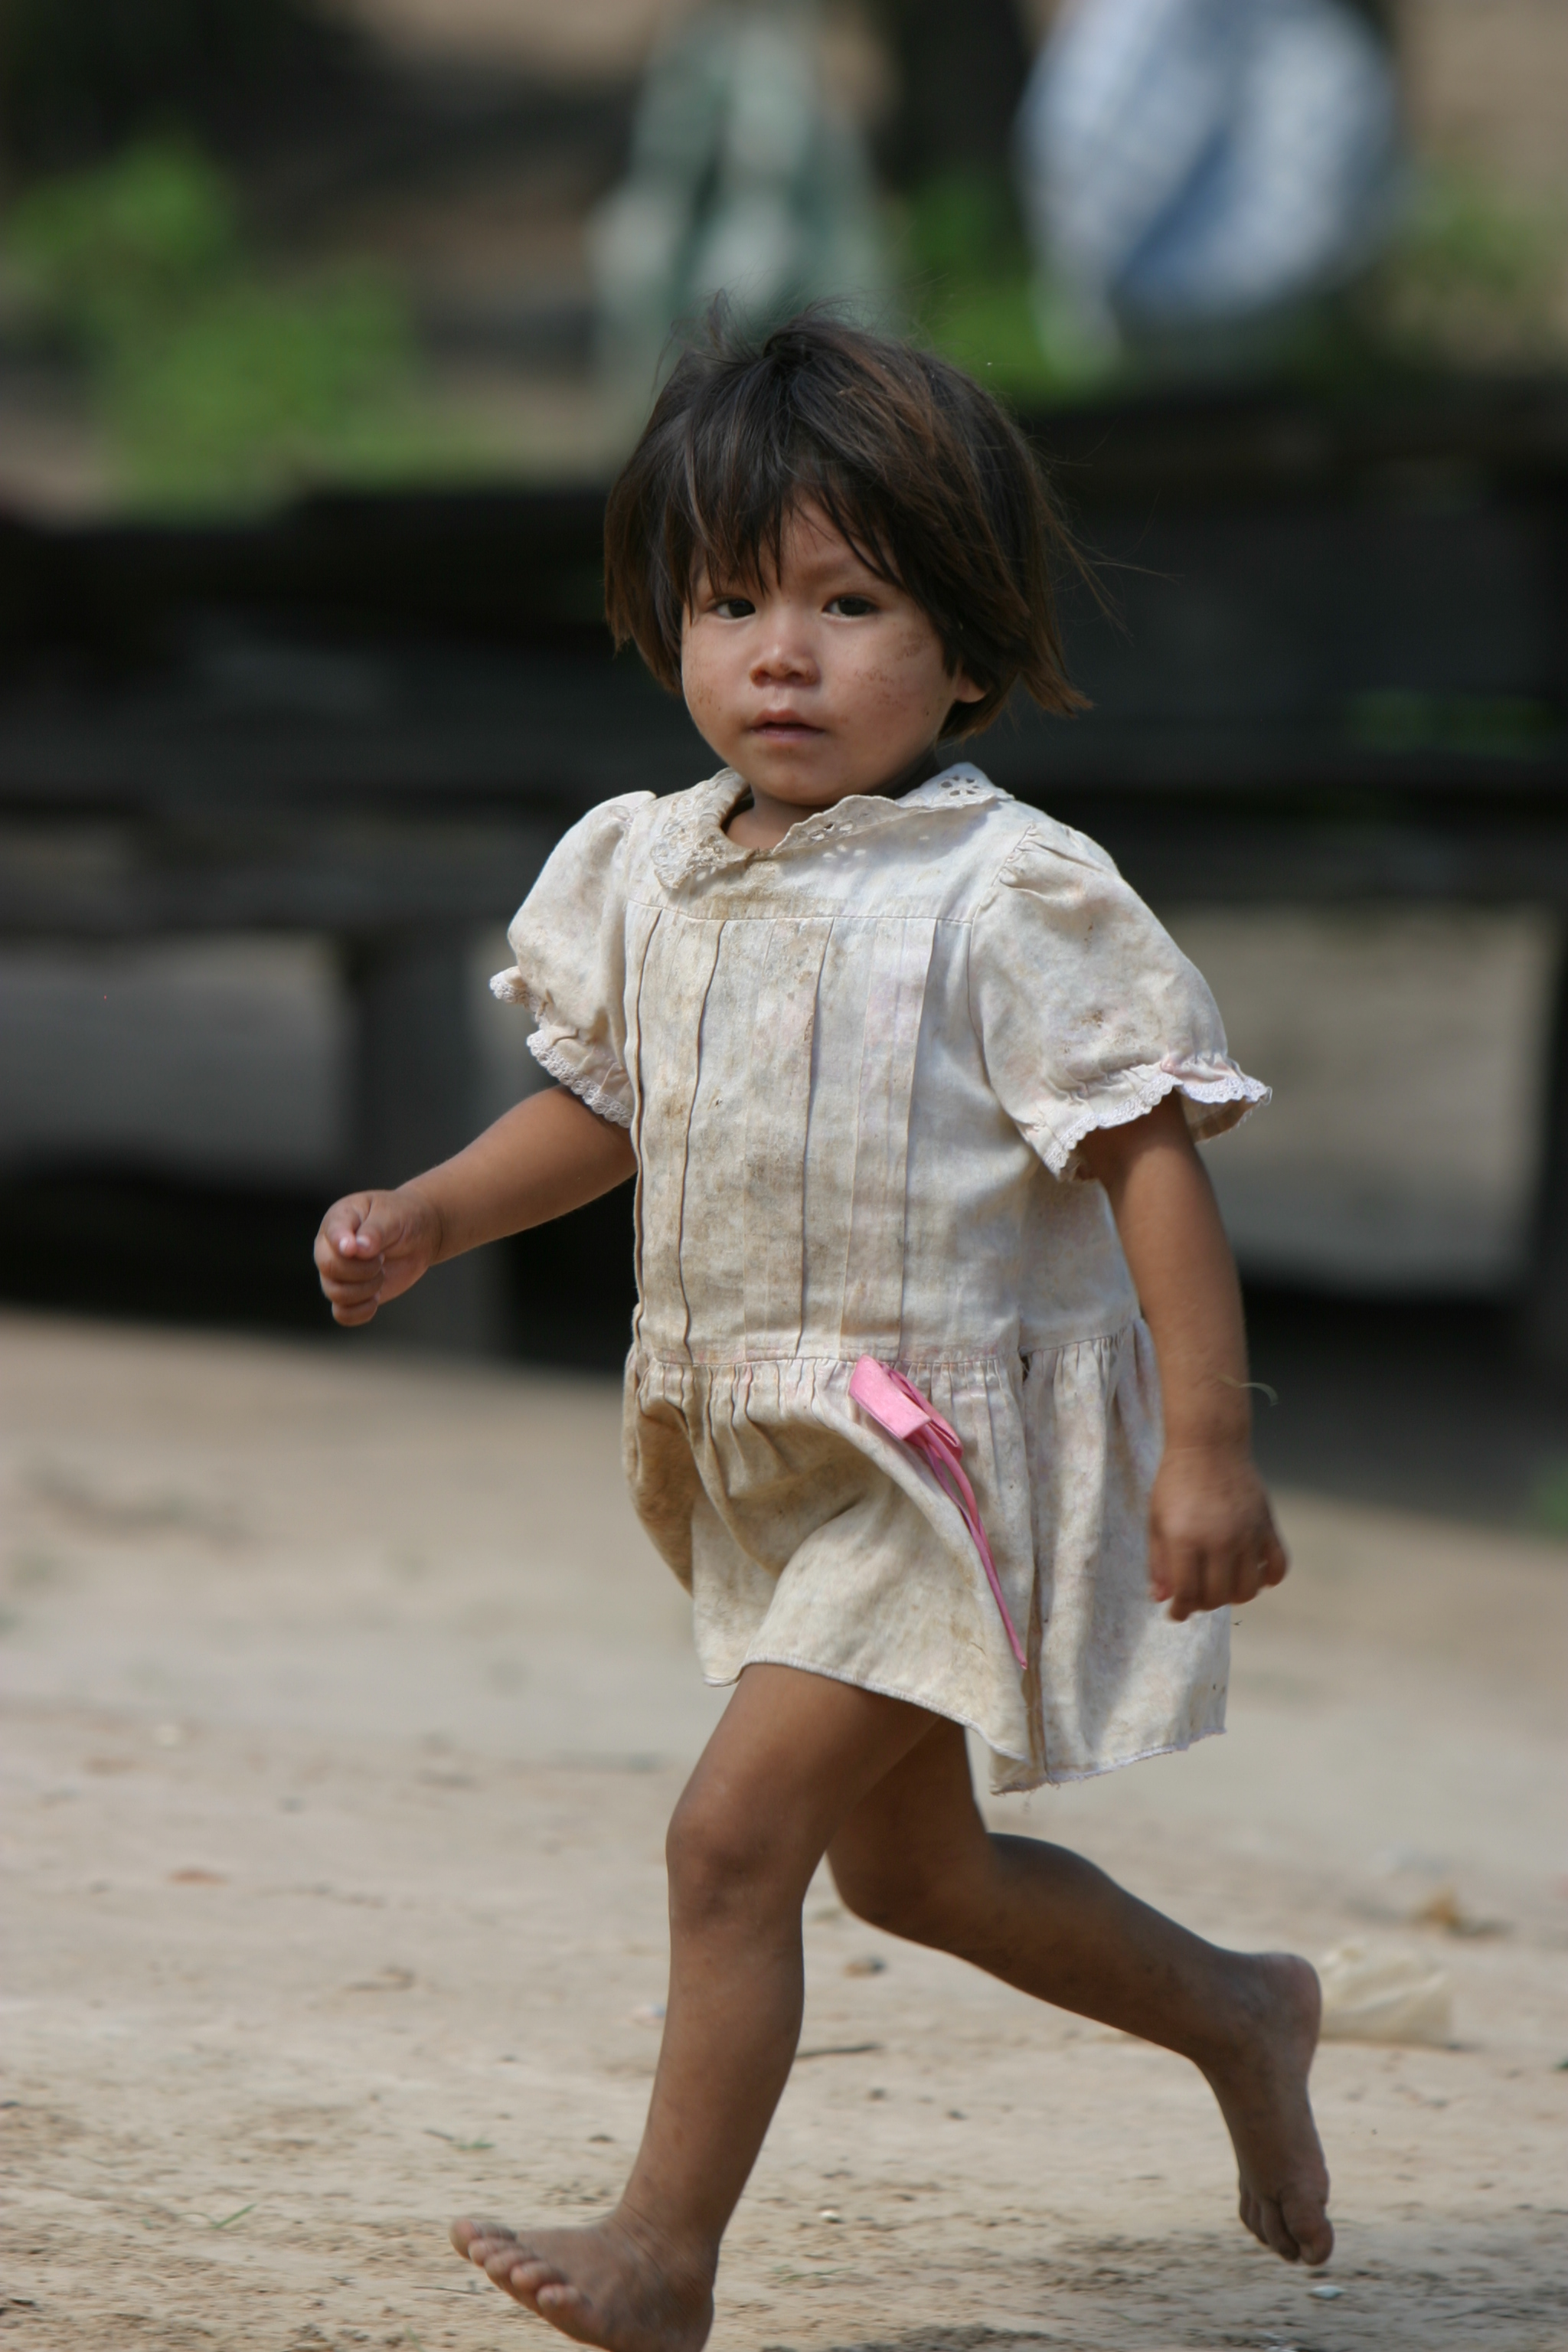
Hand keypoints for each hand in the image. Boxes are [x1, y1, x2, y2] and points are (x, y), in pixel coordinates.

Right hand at [314, 1186, 439, 1325]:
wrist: (419, 1237)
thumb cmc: (403, 1218)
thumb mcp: (393, 1217)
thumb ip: (375, 1231)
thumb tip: (357, 1249)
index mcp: (339, 1219)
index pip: (331, 1233)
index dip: (343, 1244)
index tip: (359, 1249)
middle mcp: (331, 1247)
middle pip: (330, 1267)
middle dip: (363, 1269)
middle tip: (382, 1258)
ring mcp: (337, 1273)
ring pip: (335, 1293)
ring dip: (366, 1289)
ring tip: (382, 1273)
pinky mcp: (349, 1294)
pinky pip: (342, 1314)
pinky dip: (361, 1311)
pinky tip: (376, 1297)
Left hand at [1148, 1441, 1287, 1620]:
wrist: (1208, 1445)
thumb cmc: (1176, 1481)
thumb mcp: (1156, 1520)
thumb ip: (1158, 1561)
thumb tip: (1162, 1598)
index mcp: (1185, 1539)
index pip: (1187, 1593)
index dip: (1180, 1610)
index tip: (1176, 1613)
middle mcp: (1218, 1540)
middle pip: (1218, 1596)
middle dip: (1204, 1604)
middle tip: (1197, 1597)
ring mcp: (1246, 1533)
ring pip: (1248, 1589)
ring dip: (1234, 1596)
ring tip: (1223, 1587)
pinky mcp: (1266, 1525)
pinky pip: (1277, 1566)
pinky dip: (1269, 1579)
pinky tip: (1255, 1576)